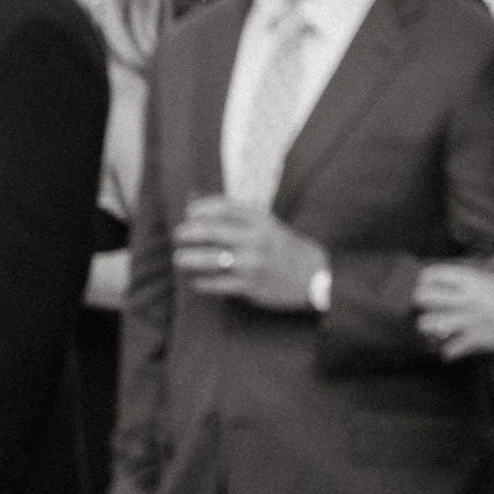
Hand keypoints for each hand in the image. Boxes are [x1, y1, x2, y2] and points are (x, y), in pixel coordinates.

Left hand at [175, 197, 328, 310]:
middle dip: (189, 233)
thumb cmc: (286, 247)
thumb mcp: (268, 224)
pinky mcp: (252, 286)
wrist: (316, 276)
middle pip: (213, 231)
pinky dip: (204, 282)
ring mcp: (254, 264)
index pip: (223, 207)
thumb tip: (200, 206)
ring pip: (212, 259)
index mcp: (261, 220)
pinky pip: (220, 283)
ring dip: (190, 259)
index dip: (201, 208)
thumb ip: (239, 216)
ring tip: (179, 259)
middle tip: (177, 235)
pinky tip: (195, 281)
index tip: (189, 213)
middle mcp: (256, 239)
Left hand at [414, 264, 493, 359]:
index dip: (424, 279)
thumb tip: (482, 279)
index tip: (425, 283)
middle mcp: (463, 299)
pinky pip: (449, 349)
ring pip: (429, 324)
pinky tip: (448, 349)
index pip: (433, 274)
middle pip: (423, 297)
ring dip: (428, 327)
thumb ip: (489, 278)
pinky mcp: (473, 341)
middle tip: (423, 306)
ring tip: (432, 328)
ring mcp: (466, 321)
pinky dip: (446, 351)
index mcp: (471, 280)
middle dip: (419, 302)